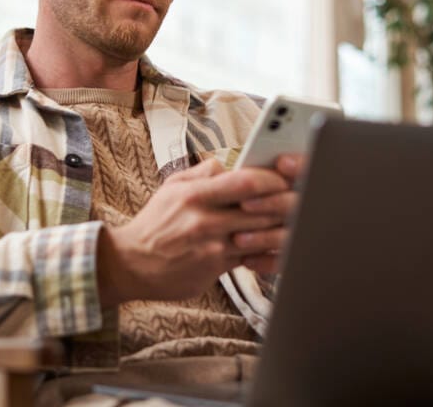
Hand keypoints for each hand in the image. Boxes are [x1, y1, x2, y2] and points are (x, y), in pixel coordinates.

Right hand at [96, 155, 301, 306]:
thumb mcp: (171, 188)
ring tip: (294, 218)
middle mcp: (204, 221)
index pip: (244, 182)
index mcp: (194, 195)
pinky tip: (274, 244)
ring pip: (260, 236)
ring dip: (279, 227)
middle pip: (260, 210)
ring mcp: (212, 247)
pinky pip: (250, 258)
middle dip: (284, 203)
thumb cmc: (154, 223)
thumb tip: (228, 164)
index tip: (285, 174)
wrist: (131, 264)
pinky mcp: (215, 269)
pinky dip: (265, 251)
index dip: (271, 178)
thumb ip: (201, 173)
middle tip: (302, 195)